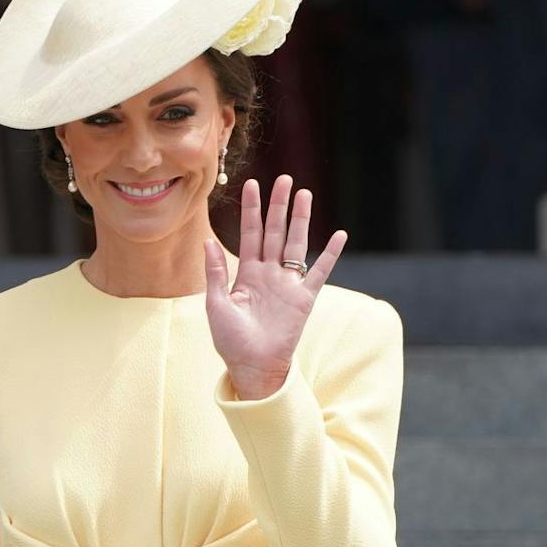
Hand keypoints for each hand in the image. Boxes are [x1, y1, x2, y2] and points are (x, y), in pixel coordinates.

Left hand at [203, 175, 344, 400]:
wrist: (252, 366)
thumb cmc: (231, 340)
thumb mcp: (216, 304)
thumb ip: (214, 273)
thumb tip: (207, 241)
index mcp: (247, 273)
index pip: (250, 233)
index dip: (251, 210)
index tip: (251, 184)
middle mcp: (269, 273)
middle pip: (275, 231)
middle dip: (278, 206)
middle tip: (284, 179)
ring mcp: (288, 284)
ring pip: (296, 244)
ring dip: (301, 220)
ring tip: (305, 195)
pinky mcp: (304, 298)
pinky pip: (319, 272)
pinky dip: (330, 254)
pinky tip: (340, 235)